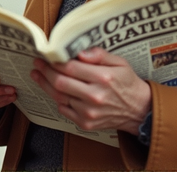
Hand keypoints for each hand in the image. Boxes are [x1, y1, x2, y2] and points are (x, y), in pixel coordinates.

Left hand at [30, 47, 151, 133]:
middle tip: (37, 64)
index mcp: (103, 78)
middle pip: (60, 83)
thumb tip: (80, 52)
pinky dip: (57, 99)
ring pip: (59, 96)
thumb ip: (99, 55)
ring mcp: (89, 112)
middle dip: (45, 71)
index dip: (54, 62)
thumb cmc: (127, 83)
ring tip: (38, 75)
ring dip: (45, 84)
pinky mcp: (86, 123)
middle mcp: (95, 96)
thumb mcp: (120, 62)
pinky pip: (64, 109)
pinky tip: (54, 90)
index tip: (46, 56)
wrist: (139, 110)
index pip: (70, 68)